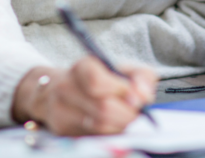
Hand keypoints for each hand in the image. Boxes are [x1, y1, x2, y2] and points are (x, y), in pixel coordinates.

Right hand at [11, 57, 156, 135]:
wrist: (70, 92)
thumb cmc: (105, 80)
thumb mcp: (126, 70)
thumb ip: (142, 77)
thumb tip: (143, 97)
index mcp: (83, 67)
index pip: (97, 81)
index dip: (122, 92)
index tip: (136, 98)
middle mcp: (66, 86)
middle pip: (102, 108)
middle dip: (127, 114)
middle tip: (136, 114)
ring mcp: (61, 109)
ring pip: (98, 125)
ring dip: (119, 125)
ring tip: (124, 119)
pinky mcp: (62, 129)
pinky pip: (92, 137)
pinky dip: (108, 134)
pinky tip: (111, 126)